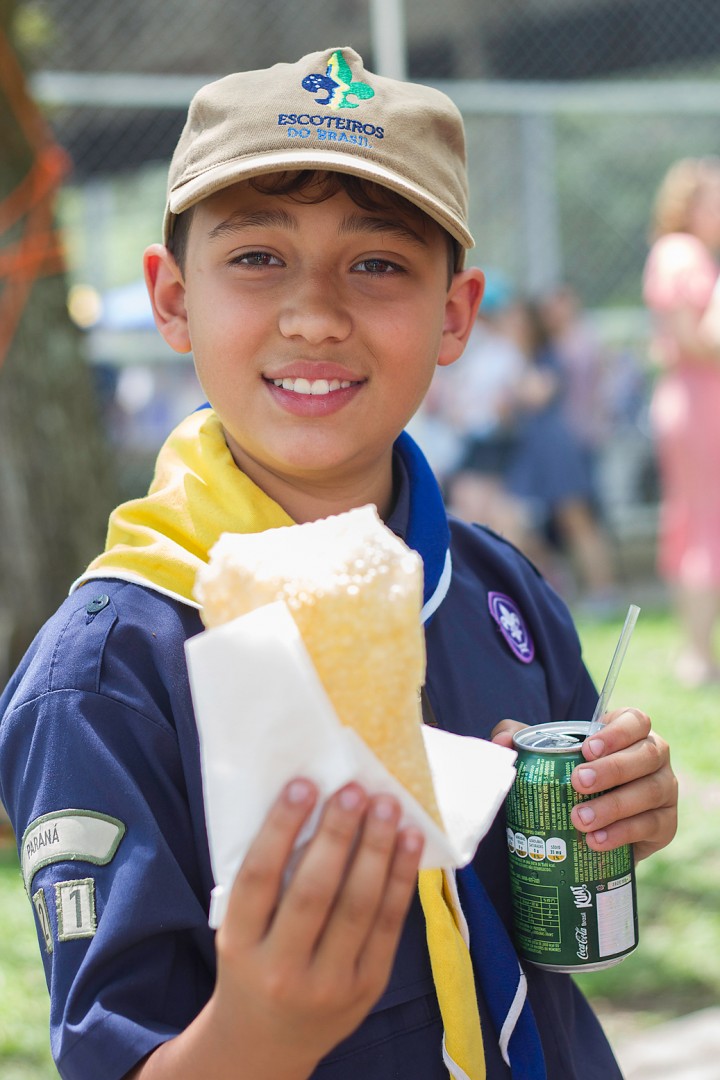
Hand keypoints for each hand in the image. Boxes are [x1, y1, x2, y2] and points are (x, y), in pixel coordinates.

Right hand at [209, 779, 423, 1076]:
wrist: (268, 1043)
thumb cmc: (253, 963)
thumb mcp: (239, 930)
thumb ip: (266, 882)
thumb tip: (310, 803)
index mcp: (239, 946)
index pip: (259, 879)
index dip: (280, 828)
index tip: (303, 784)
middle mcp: (282, 969)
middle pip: (314, 892)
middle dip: (338, 835)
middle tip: (354, 789)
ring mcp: (330, 983)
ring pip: (358, 907)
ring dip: (377, 849)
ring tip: (387, 805)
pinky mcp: (368, 987)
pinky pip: (388, 925)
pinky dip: (401, 878)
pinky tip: (409, 841)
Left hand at [491, 709, 677, 861]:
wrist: (582, 825)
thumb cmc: (563, 776)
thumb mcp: (540, 752)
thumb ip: (516, 737)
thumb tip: (501, 742)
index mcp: (629, 732)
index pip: (636, 721)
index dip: (617, 732)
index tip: (587, 748)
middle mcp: (653, 757)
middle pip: (647, 755)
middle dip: (612, 769)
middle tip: (578, 783)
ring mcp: (664, 790)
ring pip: (650, 792)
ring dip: (614, 806)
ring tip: (580, 819)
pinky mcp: (665, 824)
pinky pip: (652, 826)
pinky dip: (623, 833)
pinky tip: (596, 841)